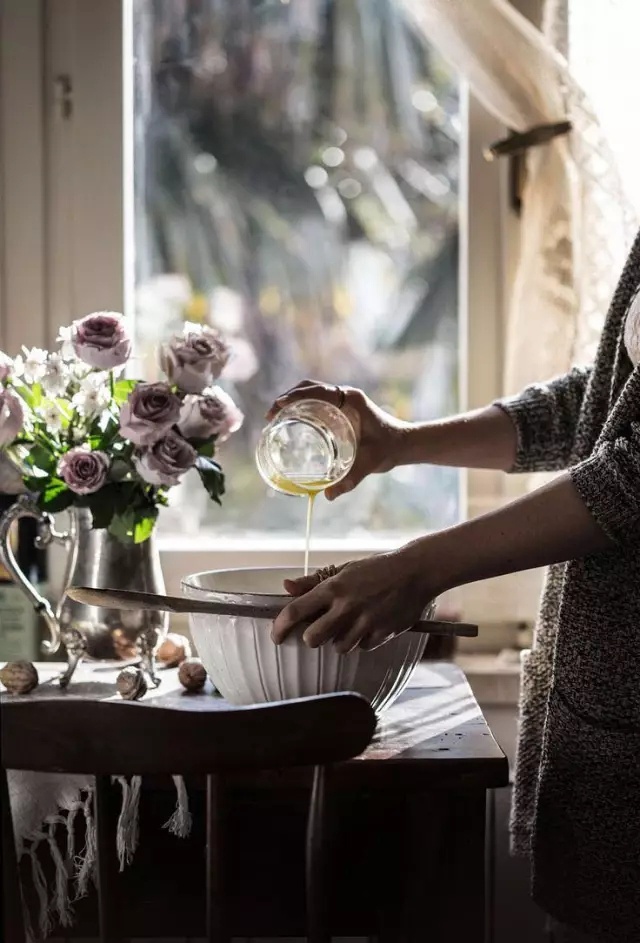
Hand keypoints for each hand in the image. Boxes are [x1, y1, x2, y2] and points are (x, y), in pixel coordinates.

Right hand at [266, 379, 408, 499]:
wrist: (404, 443)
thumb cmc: (389, 449)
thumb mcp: (370, 463)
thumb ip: (351, 480)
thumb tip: (328, 496)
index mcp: (351, 400)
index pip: (317, 391)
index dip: (294, 397)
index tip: (278, 408)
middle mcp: (345, 395)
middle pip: (309, 388)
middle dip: (287, 397)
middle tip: (271, 415)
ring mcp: (343, 400)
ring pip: (311, 392)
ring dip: (292, 399)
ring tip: (275, 416)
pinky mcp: (341, 408)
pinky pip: (317, 400)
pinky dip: (301, 406)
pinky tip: (290, 420)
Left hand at [271, 549, 433, 651]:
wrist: (416, 573)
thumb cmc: (377, 569)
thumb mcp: (345, 570)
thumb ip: (314, 581)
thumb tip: (286, 586)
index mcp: (334, 587)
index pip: (296, 611)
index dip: (280, 627)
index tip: (275, 636)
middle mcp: (347, 607)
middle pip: (313, 639)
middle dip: (311, 638)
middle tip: (318, 630)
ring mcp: (365, 622)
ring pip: (338, 647)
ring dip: (339, 640)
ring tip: (349, 624)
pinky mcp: (382, 634)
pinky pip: (361, 648)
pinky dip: (361, 641)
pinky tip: (368, 626)